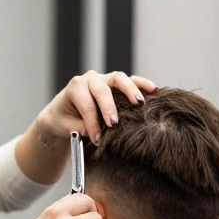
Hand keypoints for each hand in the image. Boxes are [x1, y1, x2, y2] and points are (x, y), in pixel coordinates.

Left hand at [37, 71, 157, 146]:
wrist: (64, 110)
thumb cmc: (64, 118)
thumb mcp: (65, 125)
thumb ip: (77, 127)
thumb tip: (91, 132)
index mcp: (75, 87)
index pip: (86, 105)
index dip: (92, 123)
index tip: (97, 140)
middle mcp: (91, 79)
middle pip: (102, 90)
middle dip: (109, 108)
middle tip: (114, 124)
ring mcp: (106, 78)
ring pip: (119, 79)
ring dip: (130, 90)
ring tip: (139, 103)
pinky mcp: (118, 82)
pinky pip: (132, 79)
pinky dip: (142, 84)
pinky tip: (153, 90)